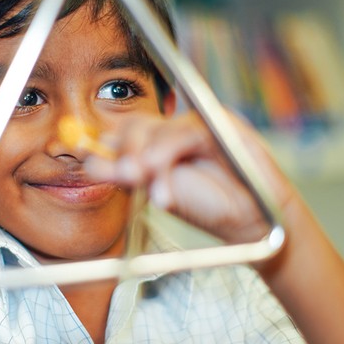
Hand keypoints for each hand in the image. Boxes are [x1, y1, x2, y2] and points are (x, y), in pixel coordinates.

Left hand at [85, 112, 293, 244]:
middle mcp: (173, 128)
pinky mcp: (220, 123)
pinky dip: (172, 154)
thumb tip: (91, 164)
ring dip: (148, 158)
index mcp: (156, 142)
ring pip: (157, 126)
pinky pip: (187, 129)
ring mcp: (196, 122)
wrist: (252, 221)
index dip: (106, 145)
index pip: (121, 131)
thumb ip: (128, 176)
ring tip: (151, 189)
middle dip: (125, 151)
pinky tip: (168, 187)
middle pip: (134, 123)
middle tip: (127, 177)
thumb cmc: (209, 206)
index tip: (95, 163)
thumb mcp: (159, 193)